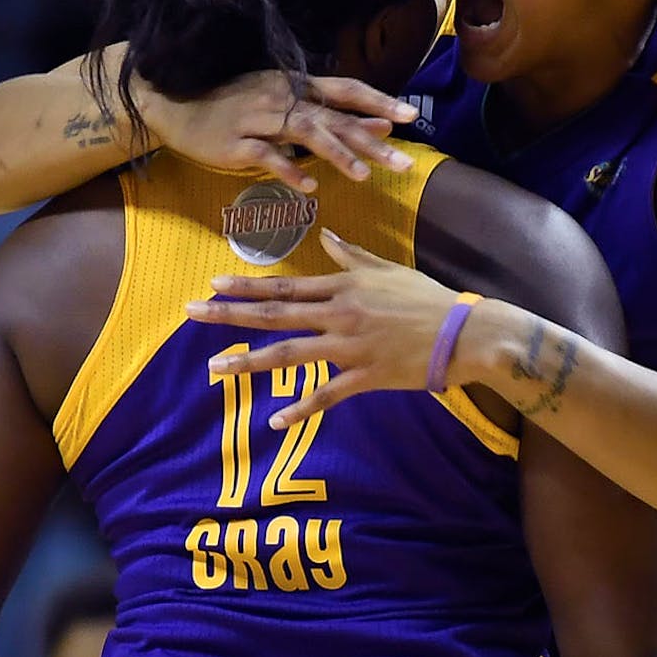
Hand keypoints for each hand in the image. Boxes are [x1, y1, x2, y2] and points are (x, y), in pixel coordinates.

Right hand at [137, 71, 419, 191]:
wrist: (173, 103)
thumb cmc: (234, 104)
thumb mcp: (284, 103)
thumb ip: (329, 114)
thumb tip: (381, 124)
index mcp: (296, 85)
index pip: (346, 90)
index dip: (378, 102)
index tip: (411, 116)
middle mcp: (281, 98)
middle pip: (334, 117)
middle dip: (371, 140)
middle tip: (403, 161)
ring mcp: (256, 118)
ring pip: (305, 133)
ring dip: (336, 154)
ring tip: (363, 176)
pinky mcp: (234, 142)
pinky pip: (266, 156)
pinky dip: (289, 171)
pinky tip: (309, 187)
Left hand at [186, 229, 465, 427]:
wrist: (464, 333)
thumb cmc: (427, 299)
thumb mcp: (388, 269)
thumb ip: (352, 256)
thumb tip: (325, 237)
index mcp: (345, 287)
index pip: (287, 286)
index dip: (248, 286)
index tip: (214, 284)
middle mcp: (341, 314)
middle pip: (276, 314)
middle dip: (231, 314)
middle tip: (192, 312)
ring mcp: (351, 347)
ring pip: (291, 355)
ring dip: (250, 362)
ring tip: (215, 368)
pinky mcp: (366, 376)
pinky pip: (326, 395)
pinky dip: (301, 409)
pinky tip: (275, 420)